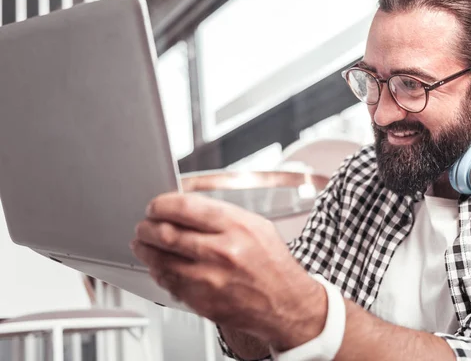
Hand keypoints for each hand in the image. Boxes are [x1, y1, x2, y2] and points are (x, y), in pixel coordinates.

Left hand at [131, 192, 326, 348]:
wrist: (287, 304)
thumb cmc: (273, 265)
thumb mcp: (256, 226)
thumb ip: (221, 215)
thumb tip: (186, 207)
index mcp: (236, 226)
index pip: (184, 207)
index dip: (161, 204)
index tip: (155, 206)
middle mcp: (223, 251)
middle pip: (166, 233)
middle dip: (146, 228)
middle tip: (143, 226)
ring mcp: (211, 279)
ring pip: (161, 260)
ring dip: (145, 251)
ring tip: (143, 245)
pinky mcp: (203, 301)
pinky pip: (169, 284)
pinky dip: (159, 273)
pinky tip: (160, 266)